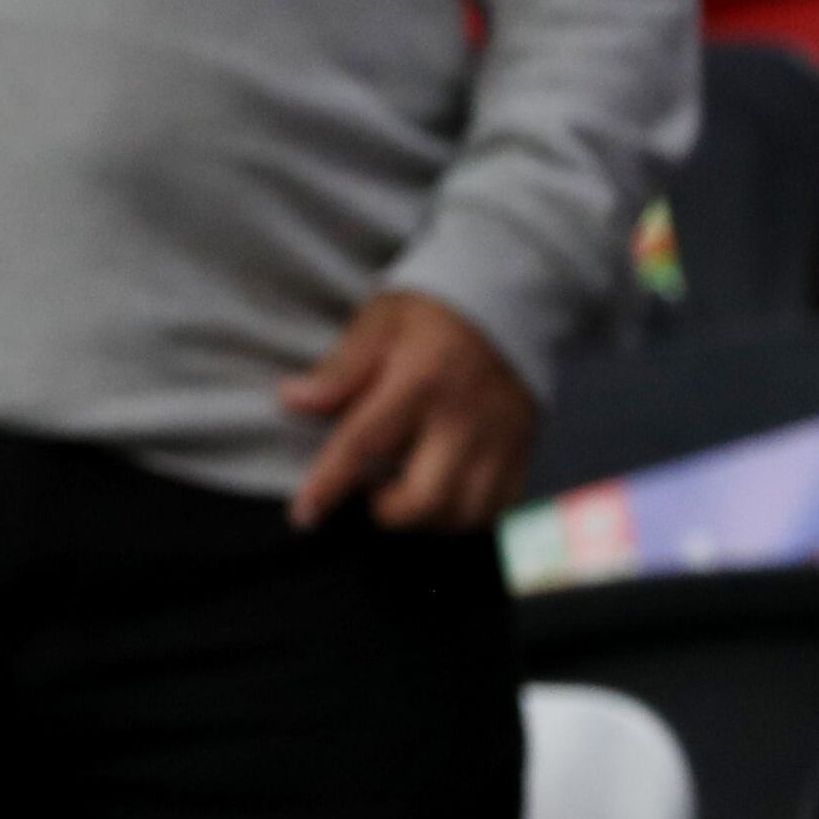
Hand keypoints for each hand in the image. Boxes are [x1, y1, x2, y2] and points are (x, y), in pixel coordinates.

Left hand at [281, 290, 537, 530]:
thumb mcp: (378, 323)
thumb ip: (339, 370)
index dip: (329, 485)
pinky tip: (441, 496)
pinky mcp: (525, 447)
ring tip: (405, 494)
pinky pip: (499, 507)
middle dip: (388, 513)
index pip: (365, 443)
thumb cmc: (431, 314)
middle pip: (427, 498)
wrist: (509, 300)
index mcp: (424, 379)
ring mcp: (503, 436)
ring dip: (426, 519)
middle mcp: (468, 416)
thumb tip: (292, 400)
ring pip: (465, 513)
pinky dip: (465, 515)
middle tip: (370, 493)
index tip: (304, 516)